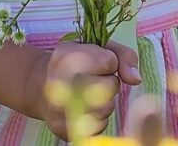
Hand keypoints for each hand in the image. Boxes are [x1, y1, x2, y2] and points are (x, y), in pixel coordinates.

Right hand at [26, 40, 140, 138]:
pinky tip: (86, 108)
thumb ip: (124, 56)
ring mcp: (58, 110)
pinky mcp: (62, 130)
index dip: (110, 62)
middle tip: (96, 79)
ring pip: (106, 109)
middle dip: (110, 82)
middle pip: (110, 87)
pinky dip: (99, 118)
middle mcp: (59, 84)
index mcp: (68, 57)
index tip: (98, 62)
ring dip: (106, 101)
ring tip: (91, 93)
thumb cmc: (79, 61)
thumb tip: (136, 80)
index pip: (109, 63)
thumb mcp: (100, 47)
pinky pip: (98, 127)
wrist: (41, 84)